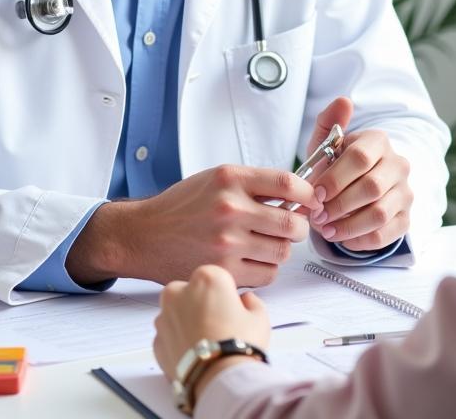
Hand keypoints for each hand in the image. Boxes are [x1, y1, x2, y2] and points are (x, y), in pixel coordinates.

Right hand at [66, 165, 316, 286]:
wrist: (144, 235)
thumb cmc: (182, 206)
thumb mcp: (217, 179)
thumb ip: (254, 185)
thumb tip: (298, 196)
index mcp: (230, 179)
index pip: (288, 183)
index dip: (308, 194)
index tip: (312, 200)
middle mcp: (230, 208)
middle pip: (291, 222)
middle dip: (300, 226)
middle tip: (294, 226)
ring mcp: (226, 243)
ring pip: (282, 252)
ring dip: (283, 249)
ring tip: (270, 243)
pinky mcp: (222, 271)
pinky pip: (266, 275)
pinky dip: (267, 269)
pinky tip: (255, 260)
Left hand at [153, 266, 270, 390]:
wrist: (217, 380)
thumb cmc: (239, 345)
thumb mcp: (259, 317)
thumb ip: (251, 302)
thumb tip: (245, 301)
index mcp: (206, 278)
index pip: (216, 277)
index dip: (226, 293)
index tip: (232, 307)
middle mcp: (179, 292)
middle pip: (190, 290)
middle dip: (201, 302)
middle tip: (218, 323)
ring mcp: (164, 317)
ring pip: (175, 312)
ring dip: (186, 320)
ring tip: (206, 341)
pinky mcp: (156, 342)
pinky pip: (168, 335)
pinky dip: (177, 341)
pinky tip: (194, 353)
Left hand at [306, 98, 412, 251]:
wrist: (354, 187)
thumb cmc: (336, 164)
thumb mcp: (327, 143)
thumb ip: (329, 122)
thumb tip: (344, 101)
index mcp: (378, 141)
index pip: (361, 157)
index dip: (335, 178)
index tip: (316, 192)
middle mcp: (398, 164)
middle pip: (371, 187)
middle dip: (339, 204)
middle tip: (317, 215)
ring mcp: (405, 193)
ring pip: (379, 213)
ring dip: (347, 225)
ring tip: (325, 228)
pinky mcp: (406, 218)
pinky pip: (385, 235)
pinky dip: (359, 240)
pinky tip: (341, 236)